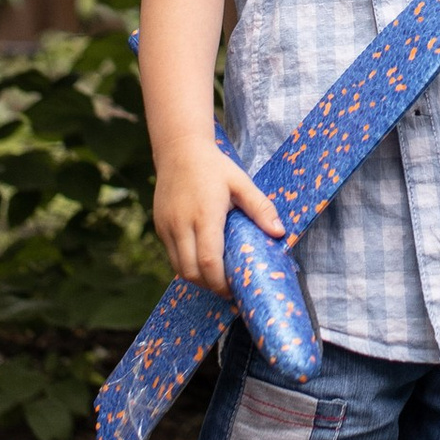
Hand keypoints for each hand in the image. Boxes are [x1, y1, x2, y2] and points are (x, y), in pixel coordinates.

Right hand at [149, 142, 284, 291]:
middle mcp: (181, 225)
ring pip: (178, 268)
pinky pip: (172, 255)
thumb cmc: (214, 166)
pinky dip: (187, 264)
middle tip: (228, 288)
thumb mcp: (241, 183)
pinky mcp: (160, 227)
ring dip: (197, 277)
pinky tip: (202, 259)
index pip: (208, 262)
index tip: (235, 290)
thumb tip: (280, 233)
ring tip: (216, 276)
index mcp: (204, 216)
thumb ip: (260, 208)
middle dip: (210, 286)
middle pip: (191, 272)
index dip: (221, 283)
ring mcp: (167, 227)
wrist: (179, 149)